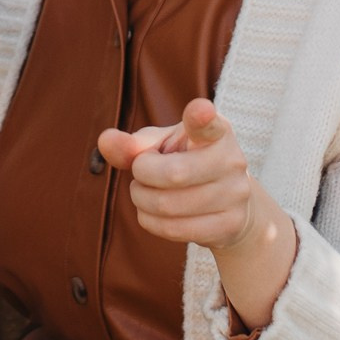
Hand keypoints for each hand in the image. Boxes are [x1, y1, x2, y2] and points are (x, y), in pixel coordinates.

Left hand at [95, 97, 296, 329]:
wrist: (229, 204)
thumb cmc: (187, 164)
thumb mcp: (163, 147)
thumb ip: (133, 145)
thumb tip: (105, 140)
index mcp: (216, 132)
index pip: (210, 124)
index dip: (202, 117)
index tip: (199, 110)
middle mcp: (232, 160)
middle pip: (173, 174)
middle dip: (142, 176)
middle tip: (140, 174)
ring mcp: (235, 195)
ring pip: (168, 205)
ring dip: (142, 200)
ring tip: (144, 193)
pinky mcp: (229, 225)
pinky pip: (174, 229)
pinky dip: (150, 222)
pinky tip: (152, 213)